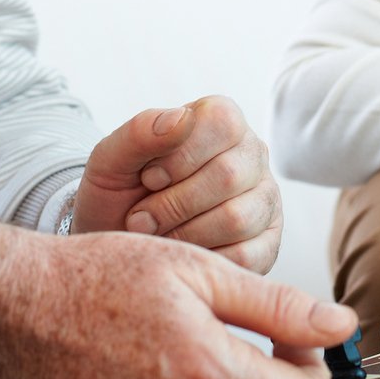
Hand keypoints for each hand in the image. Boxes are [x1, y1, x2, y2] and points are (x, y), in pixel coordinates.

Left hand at [71, 95, 282, 272]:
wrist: (117, 241)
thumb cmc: (118, 194)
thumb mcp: (112, 159)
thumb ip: (141, 131)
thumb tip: (182, 118)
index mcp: (222, 120)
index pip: (222, 124)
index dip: (180, 156)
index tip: (148, 178)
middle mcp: (252, 155)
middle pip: (228, 175)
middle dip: (173, 204)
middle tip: (140, 219)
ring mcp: (265, 200)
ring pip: (238, 218)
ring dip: (184, 235)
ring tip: (157, 236)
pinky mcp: (268, 243)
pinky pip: (246, 256)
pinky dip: (203, 259)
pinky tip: (182, 254)